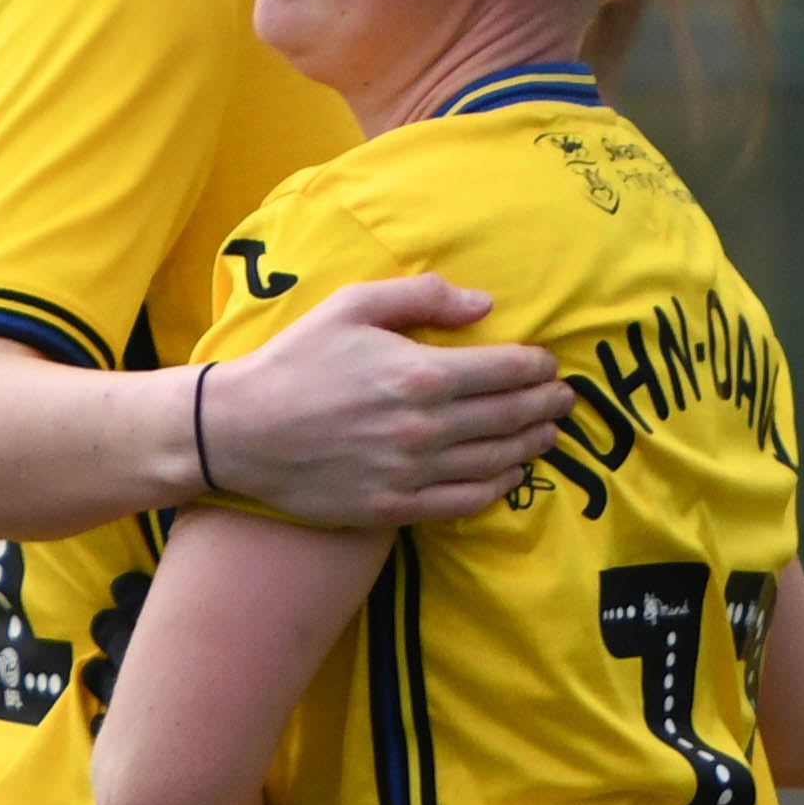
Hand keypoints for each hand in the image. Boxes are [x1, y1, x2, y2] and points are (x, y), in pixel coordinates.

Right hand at [199, 276, 569, 526]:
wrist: (241, 430)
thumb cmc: (296, 361)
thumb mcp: (352, 306)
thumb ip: (422, 296)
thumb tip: (484, 305)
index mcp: (420, 373)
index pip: (506, 371)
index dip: (537, 368)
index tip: (548, 365)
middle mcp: (425, 428)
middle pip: (510, 417)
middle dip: (545, 406)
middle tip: (562, 400)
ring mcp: (412, 473)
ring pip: (496, 461)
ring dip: (531, 445)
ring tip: (547, 435)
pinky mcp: (394, 507)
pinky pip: (464, 502)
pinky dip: (497, 488)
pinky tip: (509, 476)